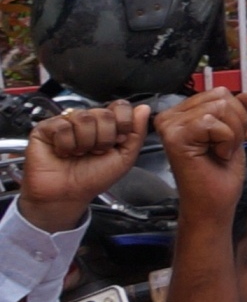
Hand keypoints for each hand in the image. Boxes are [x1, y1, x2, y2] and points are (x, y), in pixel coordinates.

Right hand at [14, 100, 149, 228]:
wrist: (68, 195)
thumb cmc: (94, 178)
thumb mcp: (125, 157)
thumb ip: (137, 133)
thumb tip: (144, 108)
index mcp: (107, 125)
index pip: (120, 106)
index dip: (123, 123)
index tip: (119, 141)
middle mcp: (87, 121)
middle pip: (104, 113)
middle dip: (105, 138)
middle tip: (96, 152)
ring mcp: (66, 122)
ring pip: (84, 118)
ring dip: (86, 142)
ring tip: (80, 153)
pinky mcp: (46, 127)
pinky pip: (62, 126)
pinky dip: (66, 144)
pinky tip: (64, 152)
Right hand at [151, 91, 246, 221]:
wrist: (214, 203)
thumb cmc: (220, 175)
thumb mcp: (236, 134)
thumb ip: (242, 111)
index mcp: (183, 113)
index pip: (220, 92)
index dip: (238, 115)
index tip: (234, 138)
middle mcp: (171, 116)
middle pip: (221, 97)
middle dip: (237, 124)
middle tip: (225, 148)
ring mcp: (170, 125)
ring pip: (220, 108)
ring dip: (231, 135)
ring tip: (219, 152)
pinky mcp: (174, 136)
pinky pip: (213, 123)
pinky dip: (225, 141)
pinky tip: (215, 156)